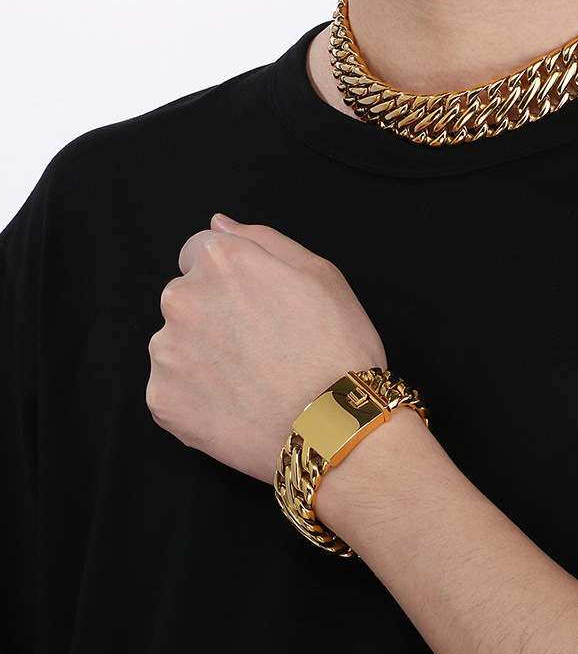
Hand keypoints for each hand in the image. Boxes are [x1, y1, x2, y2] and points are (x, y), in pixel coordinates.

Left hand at [146, 214, 386, 482]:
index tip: (254, 303)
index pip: (198, 251)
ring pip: (176, 343)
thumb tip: (218, 223)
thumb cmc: (338, 348)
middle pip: (185, 296)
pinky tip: (236, 404)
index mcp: (220, 261)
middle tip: (260, 345)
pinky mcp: (162, 401)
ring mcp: (167, 353)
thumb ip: (263, 238)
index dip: (229, 276)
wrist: (336, 430)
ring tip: (250, 379)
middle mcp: (182, 299)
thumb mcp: (322, 273)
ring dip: (202, 354)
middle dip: (213, 313)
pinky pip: (172, 389)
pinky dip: (196, 395)